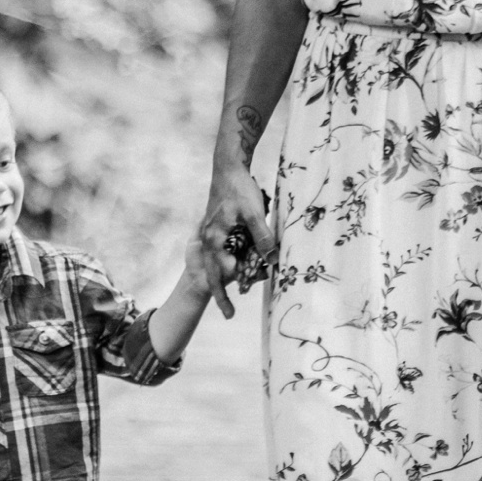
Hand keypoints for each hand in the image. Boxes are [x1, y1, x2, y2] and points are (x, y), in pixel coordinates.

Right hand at [197, 161, 272, 317]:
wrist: (227, 166)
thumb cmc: (239, 189)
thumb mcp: (253, 214)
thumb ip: (262, 238)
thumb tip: (272, 260)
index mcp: (215, 239)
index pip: (220, 274)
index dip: (226, 292)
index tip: (230, 312)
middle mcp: (209, 239)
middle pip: (213, 273)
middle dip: (221, 293)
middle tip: (228, 314)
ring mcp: (211, 233)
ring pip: (217, 262)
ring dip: (228, 276)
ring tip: (236, 292)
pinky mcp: (216, 227)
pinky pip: (221, 250)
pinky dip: (229, 260)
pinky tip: (241, 263)